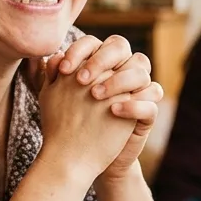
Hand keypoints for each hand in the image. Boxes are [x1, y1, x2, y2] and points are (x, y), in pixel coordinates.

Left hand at [45, 35, 163, 182]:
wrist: (84, 158)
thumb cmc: (72, 123)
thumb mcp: (57, 100)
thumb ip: (52, 78)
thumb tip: (48, 58)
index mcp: (99, 63)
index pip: (96, 42)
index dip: (80, 50)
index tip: (63, 69)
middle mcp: (121, 71)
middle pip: (121, 47)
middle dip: (101, 59)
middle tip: (81, 79)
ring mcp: (137, 90)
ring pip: (141, 70)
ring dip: (119, 79)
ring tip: (96, 95)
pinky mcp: (147, 113)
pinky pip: (152, 100)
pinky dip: (135, 104)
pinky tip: (114, 110)